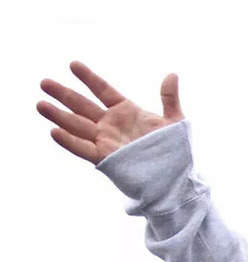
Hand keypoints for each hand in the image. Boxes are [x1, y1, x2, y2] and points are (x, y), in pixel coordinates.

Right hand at [38, 61, 182, 164]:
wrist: (176, 181)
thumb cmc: (176, 153)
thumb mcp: (175, 122)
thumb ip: (169, 98)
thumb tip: (172, 75)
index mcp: (127, 112)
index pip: (103, 90)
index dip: (89, 78)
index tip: (73, 64)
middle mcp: (112, 125)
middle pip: (83, 106)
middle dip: (64, 94)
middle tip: (44, 82)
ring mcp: (106, 141)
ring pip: (78, 126)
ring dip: (59, 116)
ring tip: (40, 104)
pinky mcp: (106, 159)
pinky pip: (84, 149)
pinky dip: (69, 141)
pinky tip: (54, 131)